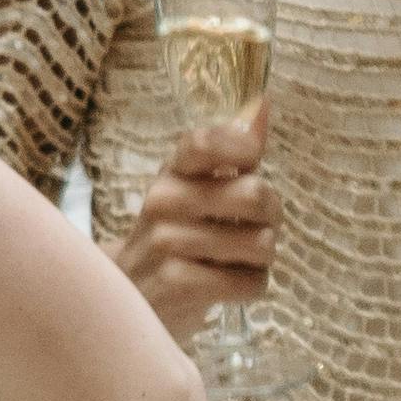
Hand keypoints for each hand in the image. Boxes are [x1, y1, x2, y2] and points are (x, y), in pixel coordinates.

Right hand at [113, 112, 272, 343]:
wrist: (128, 299)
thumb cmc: (176, 237)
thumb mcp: (198, 190)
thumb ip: (234, 151)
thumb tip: (263, 100)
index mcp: (172, 171)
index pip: (204, 141)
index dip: (242, 146)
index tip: (253, 164)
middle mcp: (163, 200)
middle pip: (253, 194)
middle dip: (272, 217)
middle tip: (258, 228)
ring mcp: (165, 242)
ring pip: (260, 244)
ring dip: (263, 259)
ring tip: (240, 261)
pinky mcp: (174, 284)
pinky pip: (248, 283)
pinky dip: (252, 287)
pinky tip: (231, 285)